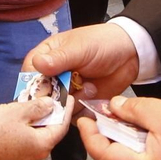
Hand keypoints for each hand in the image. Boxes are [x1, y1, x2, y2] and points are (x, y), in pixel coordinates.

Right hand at [0, 97, 71, 159]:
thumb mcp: (18, 111)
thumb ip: (38, 107)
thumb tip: (50, 104)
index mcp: (42, 145)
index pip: (61, 126)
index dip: (65, 110)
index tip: (69, 96)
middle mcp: (36, 156)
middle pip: (50, 132)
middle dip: (51, 114)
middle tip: (51, 97)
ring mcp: (24, 159)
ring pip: (38, 136)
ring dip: (38, 121)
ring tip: (35, 103)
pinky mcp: (13, 158)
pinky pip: (27, 141)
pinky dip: (29, 128)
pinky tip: (22, 117)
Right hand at [23, 22, 138, 98]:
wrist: (130, 54)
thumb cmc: (102, 43)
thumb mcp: (80, 48)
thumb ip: (59, 58)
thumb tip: (38, 64)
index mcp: (45, 58)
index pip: (30, 77)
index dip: (36, 87)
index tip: (48, 90)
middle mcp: (52, 77)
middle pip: (41, 98)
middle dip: (57, 98)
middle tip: (72, 90)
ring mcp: (65, 92)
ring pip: (57, 109)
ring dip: (73, 102)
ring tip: (89, 86)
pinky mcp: (78, 104)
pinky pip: (72, 116)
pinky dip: (83, 109)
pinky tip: (93, 93)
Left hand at [76, 96, 160, 159]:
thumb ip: (134, 110)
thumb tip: (115, 108)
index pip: (103, 155)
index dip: (89, 135)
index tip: (83, 118)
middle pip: (117, 158)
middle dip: (108, 134)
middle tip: (105, 112)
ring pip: (135, 158)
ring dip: (127, 137)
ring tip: (126, 114)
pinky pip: (151, 159)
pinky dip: (143, 142)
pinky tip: (149, 126)